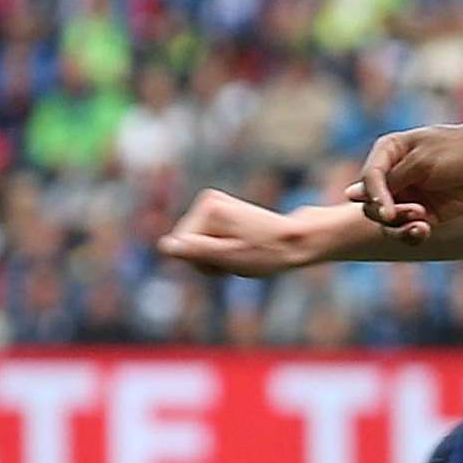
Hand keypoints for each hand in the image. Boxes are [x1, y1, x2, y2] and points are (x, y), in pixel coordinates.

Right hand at [158, 189, 317, 275]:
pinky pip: (206, 240)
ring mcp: (213, 204)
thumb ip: (196, 251)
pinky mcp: (218, 211)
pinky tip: (240, 248)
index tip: (230, 258)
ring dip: (215, 257)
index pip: (181, 246)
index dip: (203, 262)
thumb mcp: (230, 257)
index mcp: (209, 208)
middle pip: (187, 243)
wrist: (296, 240)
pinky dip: (220, 251)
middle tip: (237, 259)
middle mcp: (208, 200)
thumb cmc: (267, 252)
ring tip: (241, 254)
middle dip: (209, 259)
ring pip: (196, 244)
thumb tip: (165, 246)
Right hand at [354, 120, 462, 241]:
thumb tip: (351, 194)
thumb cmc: (458, 150)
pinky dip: (412, 234)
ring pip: (388, 224)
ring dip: (401, 228)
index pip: (368, 179)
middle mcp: (394, 176)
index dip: (375, 198)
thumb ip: (390, 179)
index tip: (389, 212)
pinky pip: (408, 231)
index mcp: (387, 153)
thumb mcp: (422, 162)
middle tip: (417, 211)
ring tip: (422, 223)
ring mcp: (409, 196)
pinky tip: (424, 230)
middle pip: (372, 206)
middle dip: (390, 213)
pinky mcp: (426, 214)